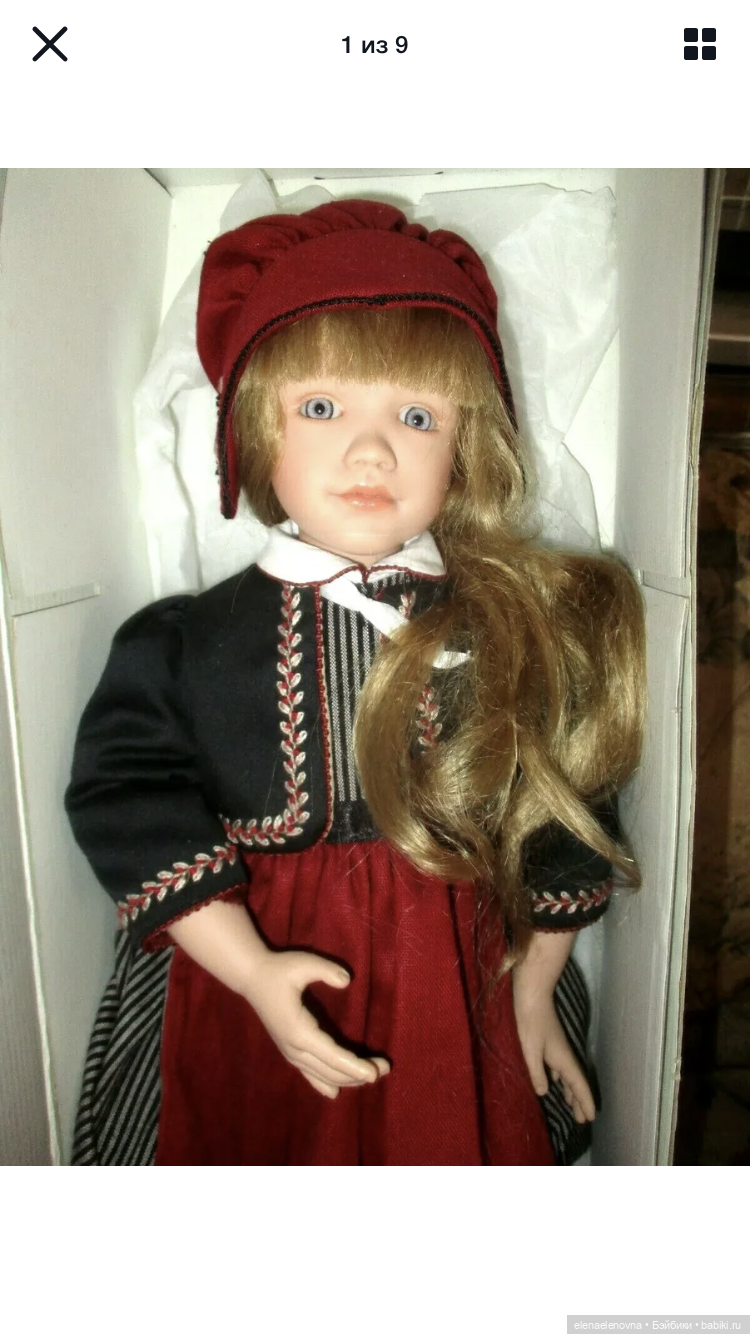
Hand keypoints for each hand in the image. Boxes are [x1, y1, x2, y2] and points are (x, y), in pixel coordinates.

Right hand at [243, 950, 390, 1099]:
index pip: (333, 1056)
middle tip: (387, 1067)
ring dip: (348, 1078)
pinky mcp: (289, 1051)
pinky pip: (309, 1074)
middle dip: (360, 1072)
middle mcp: (294, 1048)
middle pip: (332, 1070)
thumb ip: (326, 970)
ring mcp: (290, 1052)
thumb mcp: (302, 963)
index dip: (355, 1066)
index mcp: (299, 1031)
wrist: (252, 977)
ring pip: (323, 1075)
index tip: (376, 1073)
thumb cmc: (279, 969)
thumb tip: (346, 980)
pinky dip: (324, 1084)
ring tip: (374, 1074)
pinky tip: (335, 1093)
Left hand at [513, 992, 595, 1123]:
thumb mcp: (530, 1050)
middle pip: (575, 1083)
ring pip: (568, 1075)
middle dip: (579, 1102)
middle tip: (582, 1121)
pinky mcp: (549, 1043)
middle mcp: (564, 1056)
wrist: (532, 994)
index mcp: (563, 1059)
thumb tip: (544, 1093)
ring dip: (570, 1091)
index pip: (578, 1085)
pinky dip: (561, 1080)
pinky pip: (559, 1068)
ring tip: (570, 1107)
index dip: (585, 1102)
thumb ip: (537, 1072)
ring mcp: (557, 1049)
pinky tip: (555, 1082)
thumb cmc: (530, 1021)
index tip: (591, 1118)